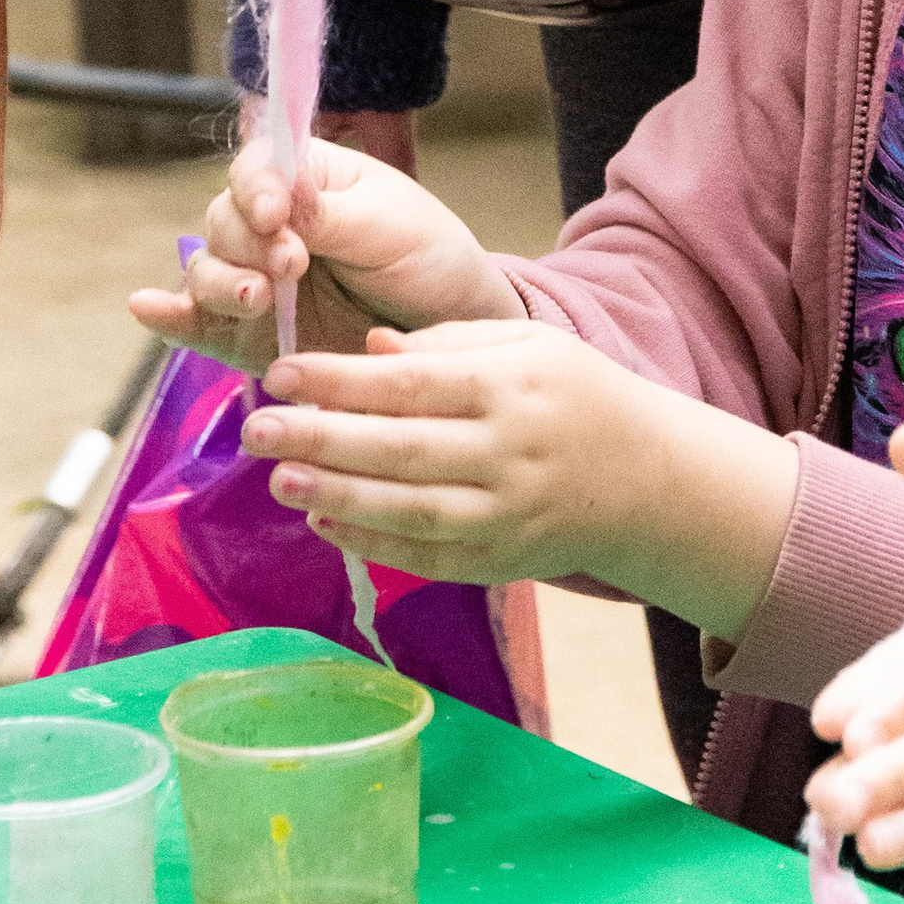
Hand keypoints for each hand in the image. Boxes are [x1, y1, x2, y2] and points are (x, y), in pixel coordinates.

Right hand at [126, 128, 518, 370]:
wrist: (452, 332)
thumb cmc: (429, 260)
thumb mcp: (390, 224)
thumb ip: (328, 212)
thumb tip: (279, 193)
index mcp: (305, 179)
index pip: (255, 168)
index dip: (255, 188)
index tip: (277, 215)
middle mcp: (270, 227)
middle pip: (223, 220)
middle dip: (248, 243)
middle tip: (290, 267)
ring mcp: (257, 282)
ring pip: (206, 270)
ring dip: (218, 281)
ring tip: (253, 299)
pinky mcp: (250, 336)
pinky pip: (199, 326)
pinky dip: (170, 318)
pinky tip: (152, 311)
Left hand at [240, 318, 682, 588]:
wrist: (647, 481)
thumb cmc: (575, 394)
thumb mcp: (527, 343)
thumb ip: (448, 340)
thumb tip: (371, 349)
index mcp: (511, 389)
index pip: (413, 385)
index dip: (341, 380)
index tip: (281, 371)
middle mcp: (508, 456)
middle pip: (403, 450)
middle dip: (323, 439)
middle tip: (256, 428)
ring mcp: (504, 516)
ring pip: (410, 510)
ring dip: (338, 495)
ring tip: (277, 476)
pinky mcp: (499, 562)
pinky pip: (427, 556)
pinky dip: (372, 542)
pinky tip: (323, 518)